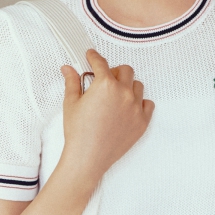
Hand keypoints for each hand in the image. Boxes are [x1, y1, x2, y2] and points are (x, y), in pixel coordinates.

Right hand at [59, 49, 153, 185]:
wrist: (88, 158)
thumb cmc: (78, 132)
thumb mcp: (71, 104)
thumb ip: (72, 82)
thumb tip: (68, 68)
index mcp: (105, 85)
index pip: (101, 63)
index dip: (94, 57)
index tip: (92, 56)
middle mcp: (124, 93)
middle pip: (125, 70)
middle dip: (114, 71)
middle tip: (105, 79)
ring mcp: (135, 107)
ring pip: (137, 86)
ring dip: (128, 86)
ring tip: (116, 95)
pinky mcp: (142, 122)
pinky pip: (147, 104)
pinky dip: (140, 102)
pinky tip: (129, 107)